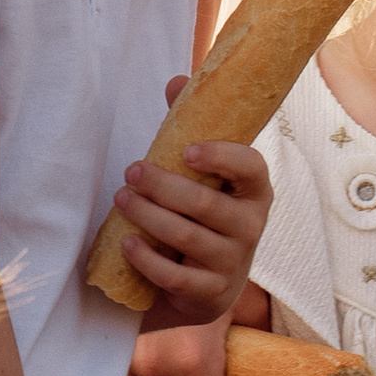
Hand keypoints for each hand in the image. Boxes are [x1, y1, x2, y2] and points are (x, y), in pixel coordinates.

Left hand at [118, 80, 270, 325]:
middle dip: (162, 186)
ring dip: (147, 216)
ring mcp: (233, 262)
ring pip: (186, 236)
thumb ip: (191, 128)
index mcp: (254, 191)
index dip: (222, 157)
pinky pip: (176, 276)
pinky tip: (127, 243)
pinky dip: (147, 260)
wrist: (205, 285)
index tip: (187, 151)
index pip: (252, 168)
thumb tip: (176, 81)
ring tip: (121, 200)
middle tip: (130, 172)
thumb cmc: (202, 214)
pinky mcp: (211, 294)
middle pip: (205, 203)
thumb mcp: (202, 175)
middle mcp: (251, 227)